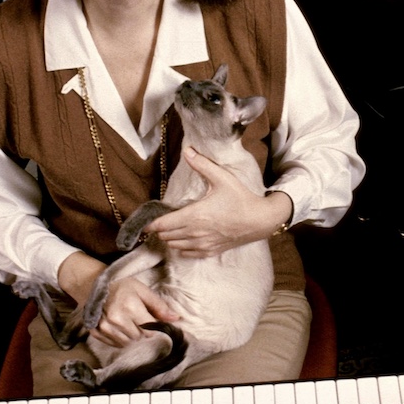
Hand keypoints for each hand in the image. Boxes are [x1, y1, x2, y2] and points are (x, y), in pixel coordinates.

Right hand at [89, 276, 177, 347]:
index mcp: (130, 306)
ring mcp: (105, 327)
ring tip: (130, 324)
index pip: (150, 330)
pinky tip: (121, 328)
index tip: (157, 326)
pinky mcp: (96, 332)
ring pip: (128, 344)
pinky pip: (116, 345)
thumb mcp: (142, 290)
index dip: (156, 329)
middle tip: (141, 322)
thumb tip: (175, 318)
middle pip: (139, 338)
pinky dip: (121, 340)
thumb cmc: (122, 288)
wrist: (95, 286)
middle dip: (144, 333)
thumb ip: (159, 305)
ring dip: (133, 338)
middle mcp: (116, 318)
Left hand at [145, 146, 292, 256]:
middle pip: (165, 236)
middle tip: (159, 219)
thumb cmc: (240, 198)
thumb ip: (201, 164)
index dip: (150, 224)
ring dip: (169, 237)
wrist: (259, 220)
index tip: (144, 221)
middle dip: (159, 228)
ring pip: (174, 245)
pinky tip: (183, 238)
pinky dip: (180, 247)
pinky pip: (186, 254)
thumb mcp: (221, 177)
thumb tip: (187, 149)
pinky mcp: (210, 251)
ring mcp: (202, 244)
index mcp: (194, 215)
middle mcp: (195, 233)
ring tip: (170, 227)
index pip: (163, 224)